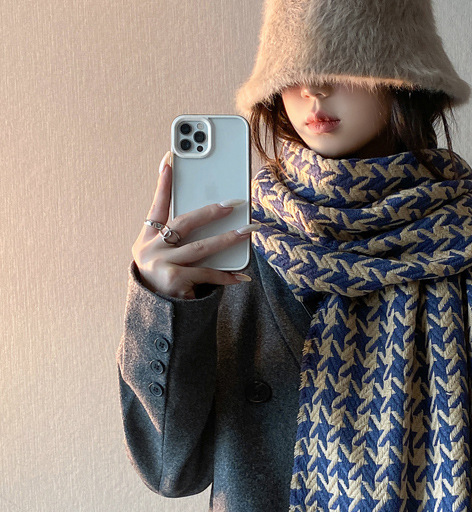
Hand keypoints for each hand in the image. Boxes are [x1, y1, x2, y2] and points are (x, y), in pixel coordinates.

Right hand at [131, 151, 259, 299]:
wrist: (157, 316)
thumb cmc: (165, 280)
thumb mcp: (164, 256)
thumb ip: (179, 238)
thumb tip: (214, 219)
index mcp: (146, 238)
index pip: (156, 205)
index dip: (163, 182)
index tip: (170, 158)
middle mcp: (150, 249)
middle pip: (185, 222)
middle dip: (211, 211)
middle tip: (234, 203)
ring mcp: (161, 265)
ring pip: (201, 247)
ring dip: (228, 239)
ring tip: (247, 232)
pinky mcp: (174, 281)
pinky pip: (207, 274)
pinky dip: (226, 276)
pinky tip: (241, 276)